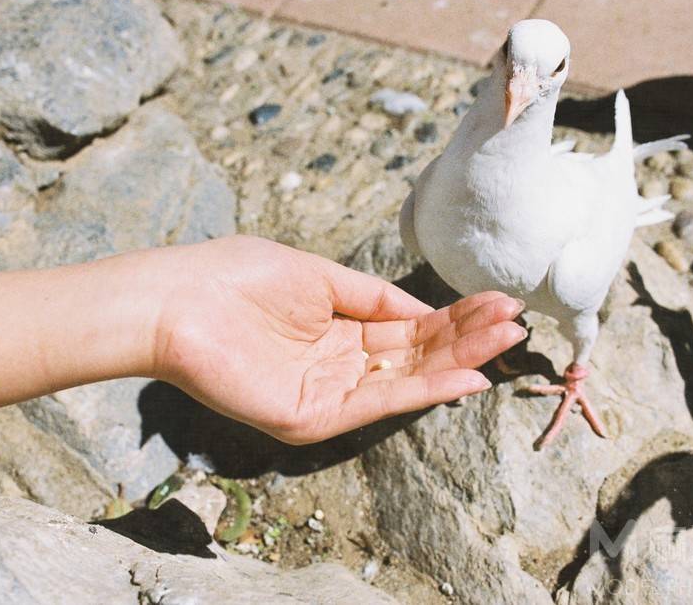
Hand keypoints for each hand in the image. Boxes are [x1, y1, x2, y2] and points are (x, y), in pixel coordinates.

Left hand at [152, 236, 526, 443]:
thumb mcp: (319, 277)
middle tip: (516, 322)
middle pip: (416, 354)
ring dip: (458, 362)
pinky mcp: (313, 417)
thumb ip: (372, 296)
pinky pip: (377, 402)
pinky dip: (423, 391)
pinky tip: (465, 376)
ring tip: (505, 341)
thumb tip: (423, 307)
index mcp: (340, 326)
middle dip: (467, 338)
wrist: (176, 302)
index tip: (499, 302)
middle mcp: (340, 362)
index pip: (409, 326)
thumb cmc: (238, 278)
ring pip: (405, 378)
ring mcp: (328, 392)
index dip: (454, 317)